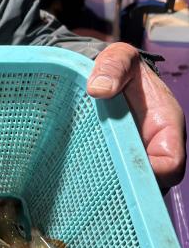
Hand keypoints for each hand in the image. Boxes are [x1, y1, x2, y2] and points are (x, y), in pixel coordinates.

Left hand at [87, 43, 185, 189]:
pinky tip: (75, 182)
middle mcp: (153, 148)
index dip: (152, 173)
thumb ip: (113, 67)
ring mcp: (134, 158)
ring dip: (109, 188)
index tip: (121, 166)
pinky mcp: (115, 163)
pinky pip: (112, 182)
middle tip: (94, 183)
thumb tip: (99, 89)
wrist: (102, 76)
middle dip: (126, 188)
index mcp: (165, 126)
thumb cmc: (117, 69)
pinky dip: (98, 184)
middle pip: (150, 185)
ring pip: (130, 188)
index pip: (171, 164)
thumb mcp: (118, 58)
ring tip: (81, 185)